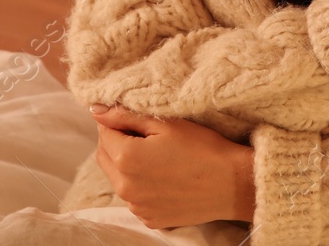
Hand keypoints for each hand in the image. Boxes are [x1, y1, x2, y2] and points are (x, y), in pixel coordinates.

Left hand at [91, 106, 254, 227]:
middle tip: (144, 134)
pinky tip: (163, 176)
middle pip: (104, 156)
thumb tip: (96, 109)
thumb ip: (126, 116)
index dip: (117, 120)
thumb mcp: (166, 123)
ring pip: (118, 178)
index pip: (103, 132)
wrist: (232, 184)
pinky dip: (140, 185)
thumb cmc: (202, 148)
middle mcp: (125, 187)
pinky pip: (134, 197)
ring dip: (127, 164)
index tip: (136, 117)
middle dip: (116, 141)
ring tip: (157, 156)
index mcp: (125, 158)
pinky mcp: (149, 218)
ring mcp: (136, 206)